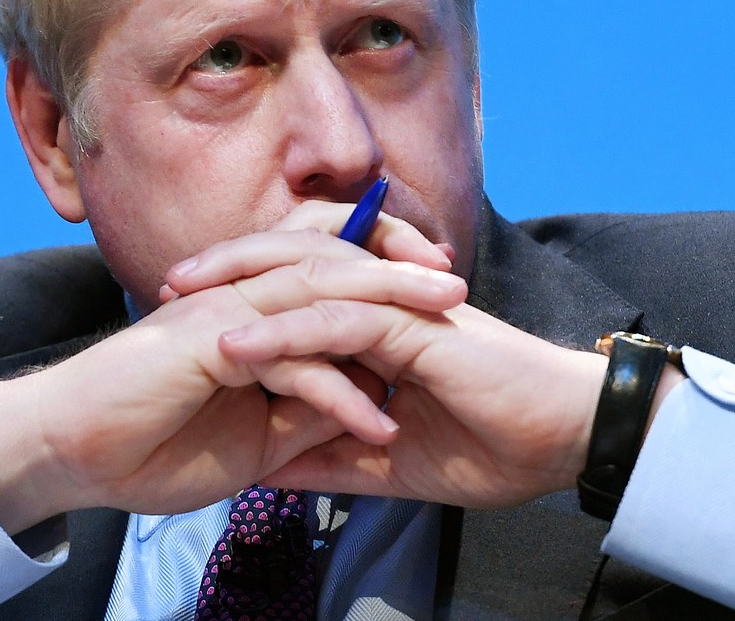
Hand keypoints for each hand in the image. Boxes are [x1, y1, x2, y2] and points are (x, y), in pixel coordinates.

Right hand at [0, 205, 463, 532]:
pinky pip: (293, 362)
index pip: (328, 271)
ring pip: (321, 292)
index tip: (436, 295)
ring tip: (447, 321)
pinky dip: (340, 394)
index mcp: (253, 310)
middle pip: (335, 263)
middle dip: (402, 269)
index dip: (382, 272)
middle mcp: (243, 298)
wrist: (71, 453)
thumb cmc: (151, 443)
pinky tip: (379, 424)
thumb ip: (302, 410)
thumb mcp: (252, 437)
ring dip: (389, 305)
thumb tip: (355, 407)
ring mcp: (227, 314)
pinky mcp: (210, 346)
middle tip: (458, 283)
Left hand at [168, 213, 609, 509]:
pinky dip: (287, 332)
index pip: (299, 289)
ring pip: (308, 280)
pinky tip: (239, 346)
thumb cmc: (497, 445)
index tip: (185, 313)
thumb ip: (331, 455)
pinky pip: (340, 321)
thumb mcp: (391, 462)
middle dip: (227, 268)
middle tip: (166, 286)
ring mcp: (401, 310)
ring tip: (181, 302)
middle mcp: (386, 303)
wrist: (568, 441)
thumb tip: (268, 470)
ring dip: (240, 289)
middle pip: (292, 263)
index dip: (243, 293)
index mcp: (380, 322)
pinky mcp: (418, 329)